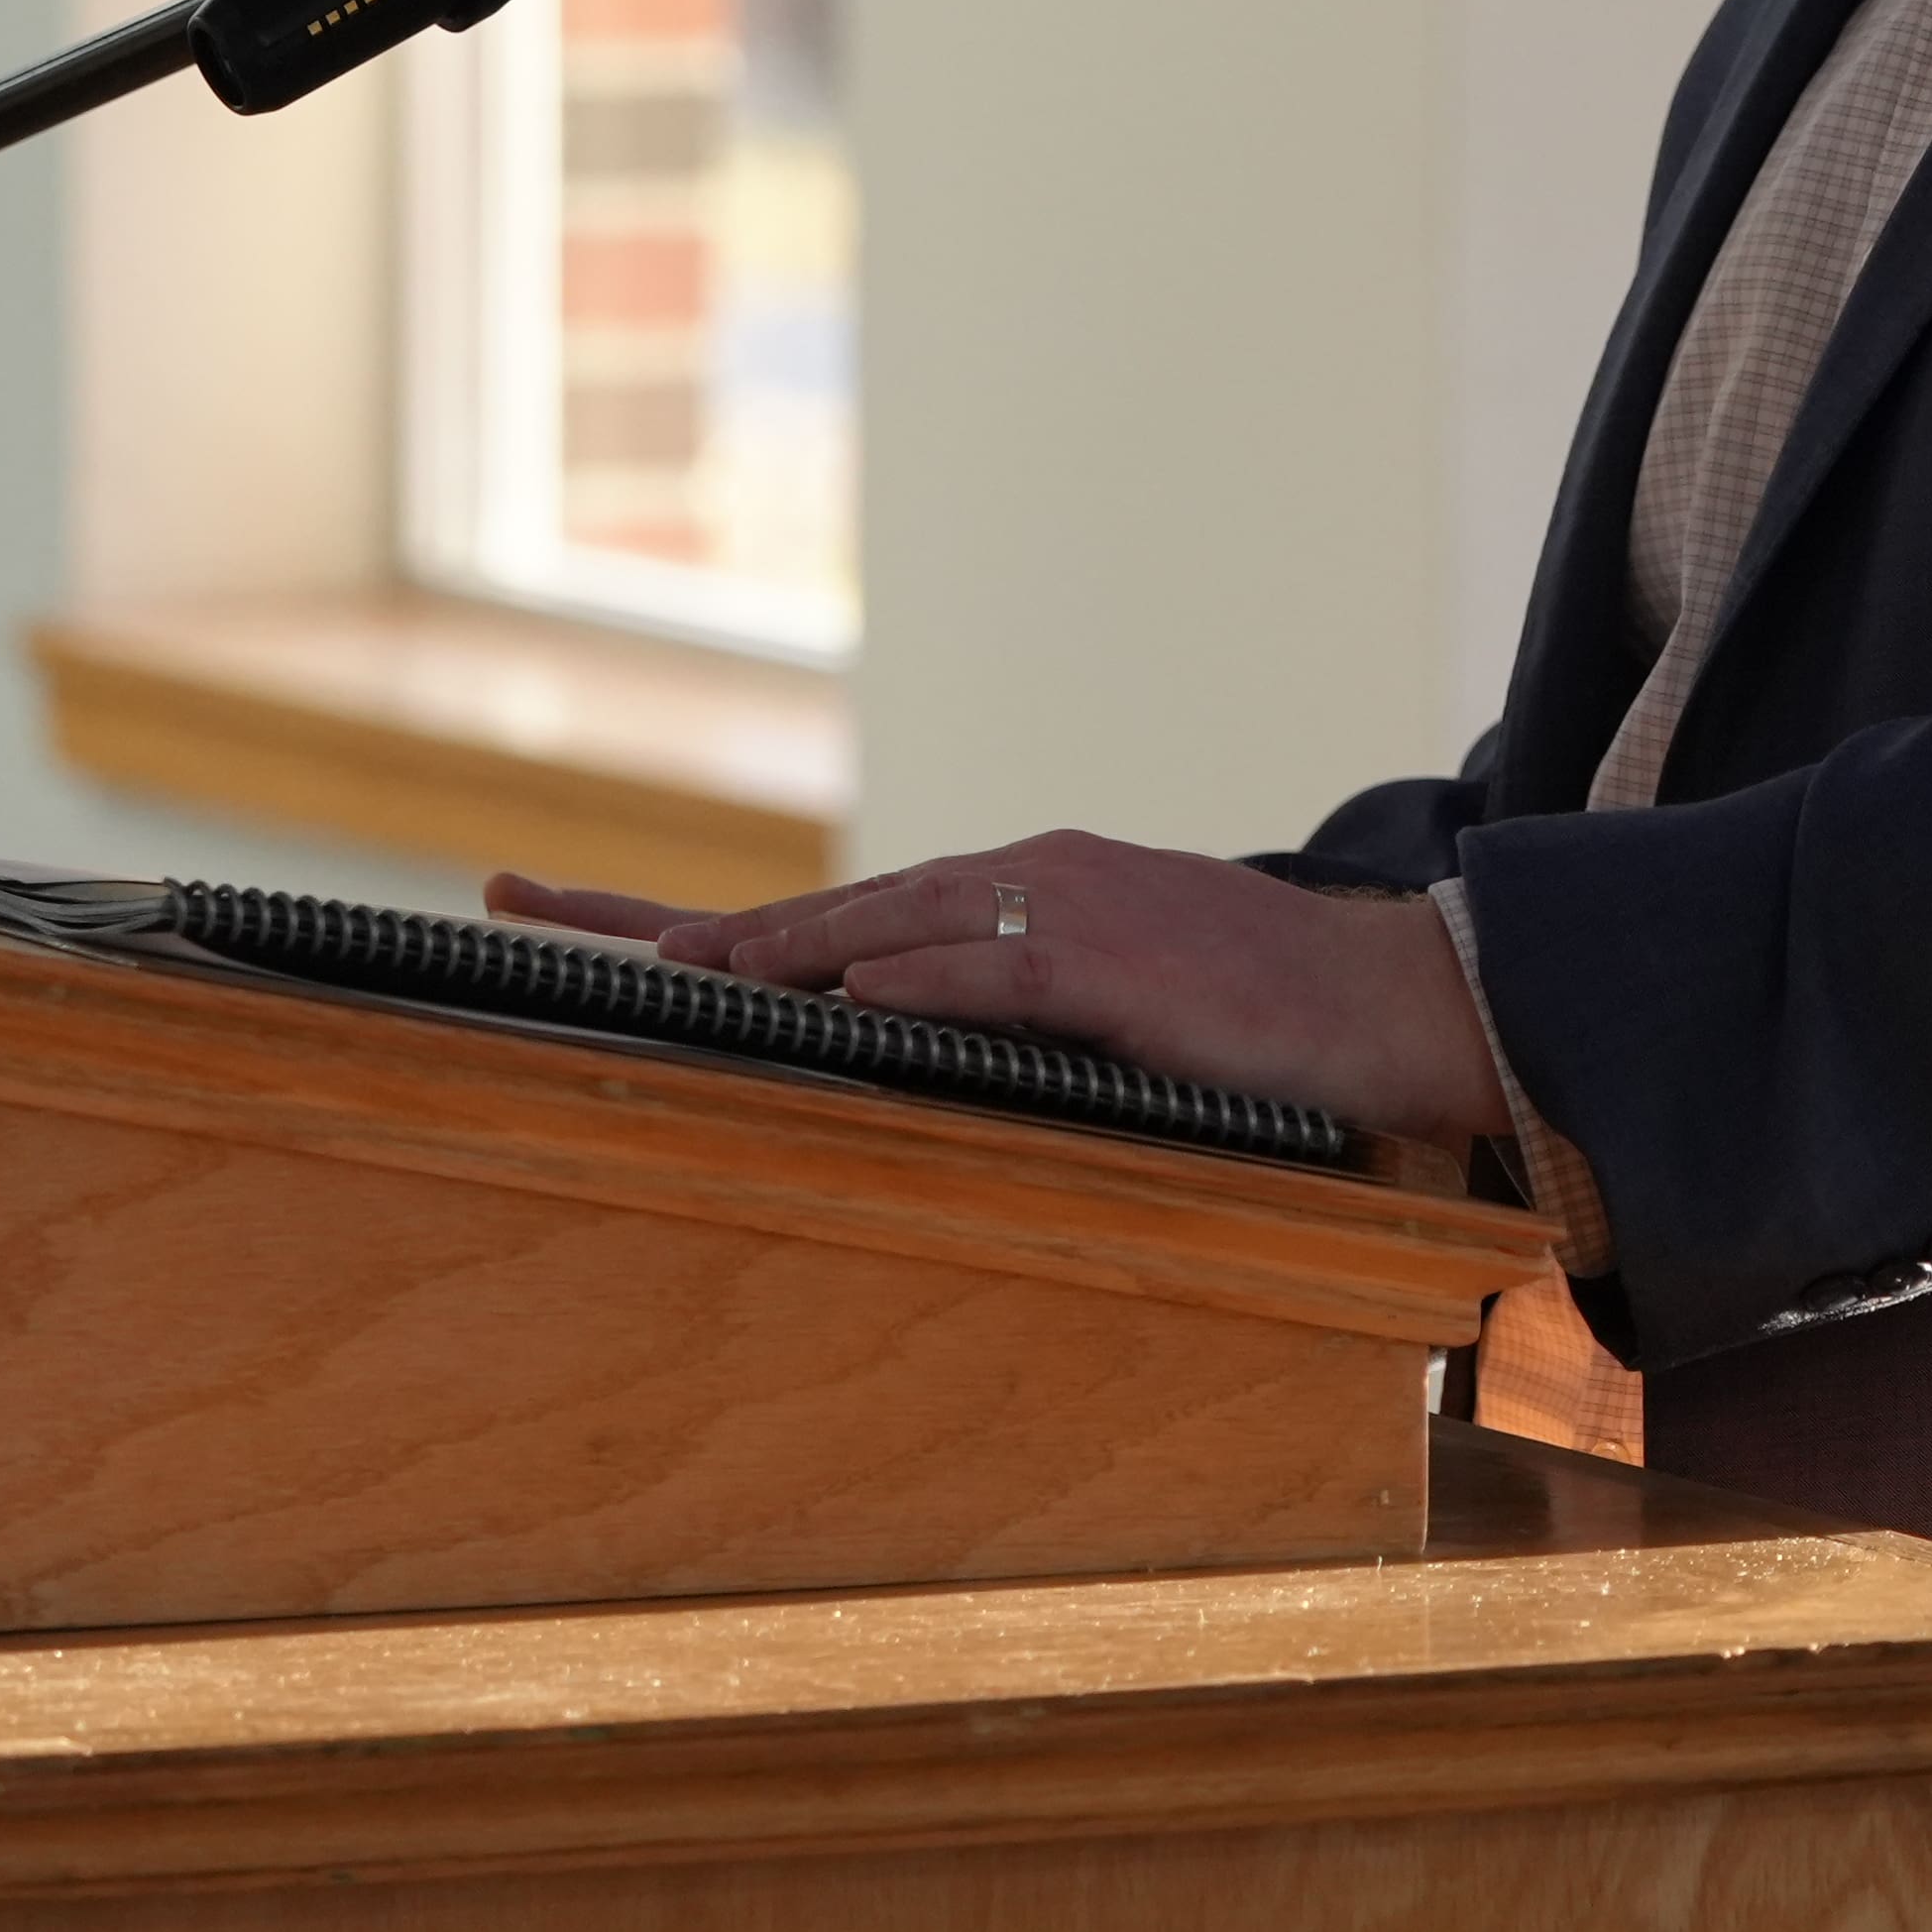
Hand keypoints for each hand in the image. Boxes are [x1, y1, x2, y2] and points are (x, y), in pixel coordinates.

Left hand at [489, 835, 1510, 1146]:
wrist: (1398, 999)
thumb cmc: (1260, 1015)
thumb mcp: (1115, 1008)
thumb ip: (1011, 1017)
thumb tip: (901, 1051)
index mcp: (1013, 895)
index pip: (837, 909)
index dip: (698, 922)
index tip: (558, 912)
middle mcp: (1021, 880)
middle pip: (825, 903)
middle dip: (681, 921)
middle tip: (532, 911)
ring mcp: (1067, 912)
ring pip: (889, 922)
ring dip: (775, 948)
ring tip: (668, 969)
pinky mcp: (1117, 962)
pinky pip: (996, 971)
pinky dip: (919, 982)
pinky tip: (847, 1002)